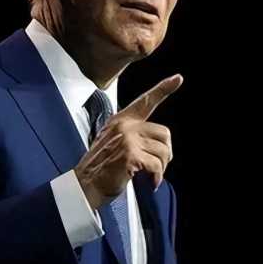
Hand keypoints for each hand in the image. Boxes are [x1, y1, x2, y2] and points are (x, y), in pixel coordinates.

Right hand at [75, 74, 182, 207]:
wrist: (84, 184)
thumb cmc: (100, 168)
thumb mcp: (113, 142)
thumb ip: (132, 135)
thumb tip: (156, 143)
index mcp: (120, 120)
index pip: (145, 101)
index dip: (163, 89)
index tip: (177, 78)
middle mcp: (124, 126)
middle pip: (164, 134)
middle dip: (165, 153)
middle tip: (156, 166)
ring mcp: (127, 139)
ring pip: (163, 151)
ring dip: (161, 167)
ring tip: (149, 175)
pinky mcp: (130, 155)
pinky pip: (157, 165)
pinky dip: (156, 177)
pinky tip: (150, 182)